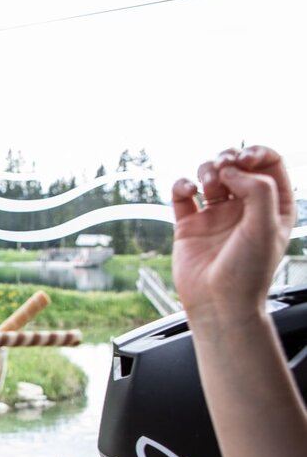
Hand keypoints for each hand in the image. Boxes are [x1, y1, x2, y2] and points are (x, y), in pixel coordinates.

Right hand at [171, 145, 294, 324]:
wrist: (218, 304)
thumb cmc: (248, 272)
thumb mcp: (266, 226)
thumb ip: (256, 190)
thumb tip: (232, 171)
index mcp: (273, 207)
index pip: (269, 165)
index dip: (257, 153)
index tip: (245, 159)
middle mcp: (245, 208)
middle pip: (237, 165)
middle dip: (229, 158)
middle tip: (225, 166)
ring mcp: (216, 215)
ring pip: (210, 175)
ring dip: (207, 170)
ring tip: (208, 184)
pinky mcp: (189, 225)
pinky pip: (182, 194)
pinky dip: (182, 185)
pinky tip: (188, 191)